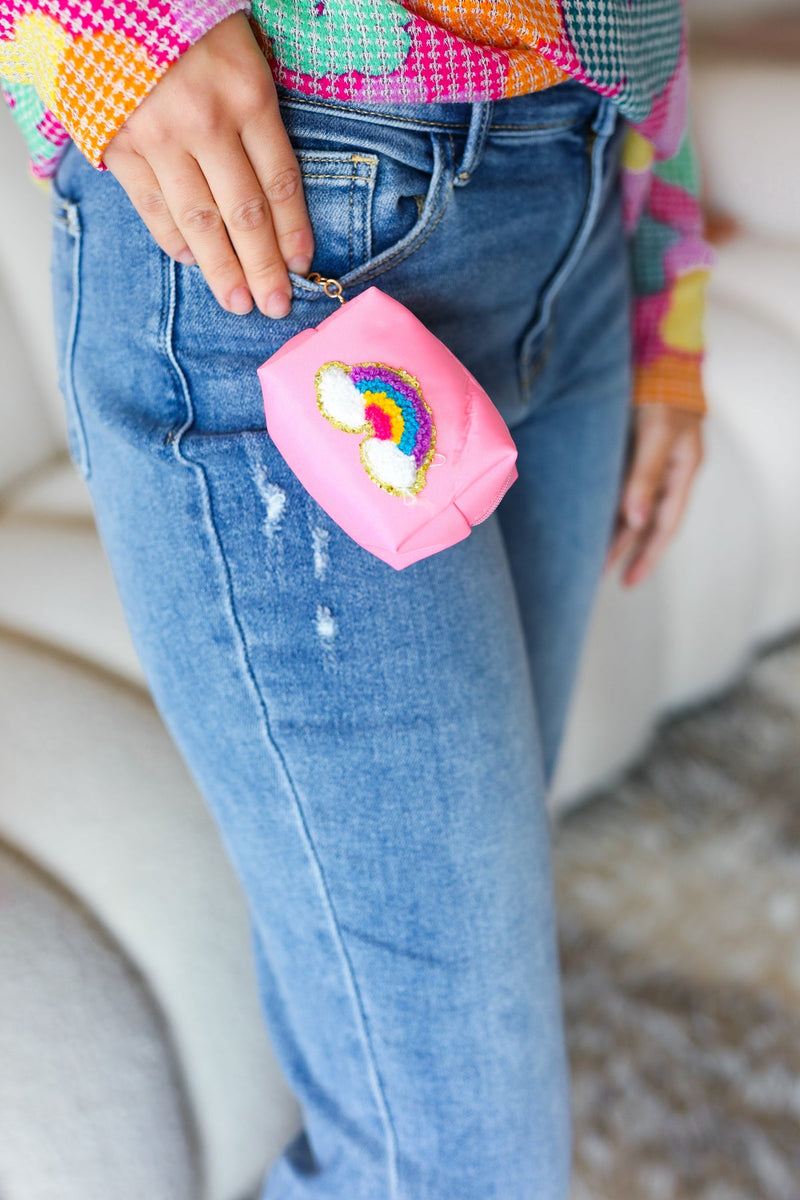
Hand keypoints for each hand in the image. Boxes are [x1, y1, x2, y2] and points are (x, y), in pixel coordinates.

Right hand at [102, 12, 312, 318]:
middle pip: (244, 214)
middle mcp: (205, 122)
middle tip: (275, 305)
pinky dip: (174, 240)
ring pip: (198, 222)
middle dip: (263, 267)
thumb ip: (257, 114)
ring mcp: (158, 137)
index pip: (280, 181)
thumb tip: (273, 189)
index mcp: (247, 95)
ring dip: (221, 269)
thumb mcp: (242, 51)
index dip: (294, 230)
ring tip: (239, 302)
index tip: (302, 265)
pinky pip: (153, 207)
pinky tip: (192, 262)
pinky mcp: (118, 144)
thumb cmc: (188, 18)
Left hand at [604, 404, 704, 587]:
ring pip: (631, 506)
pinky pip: (618, 485)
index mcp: (682, 470)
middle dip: (625, 550)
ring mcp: (649, 459)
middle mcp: (667, 469)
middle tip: (599, 576)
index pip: (665, 525)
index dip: (648, 555)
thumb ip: (644, 475)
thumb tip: (634, 519)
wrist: (655, 350)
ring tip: (590, 557)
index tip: (628, 581)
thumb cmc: (661, 389)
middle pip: (646, 521)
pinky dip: (606, 505)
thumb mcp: (656, 433)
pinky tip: (589, 519)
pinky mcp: (629, 448)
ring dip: (613, 531)